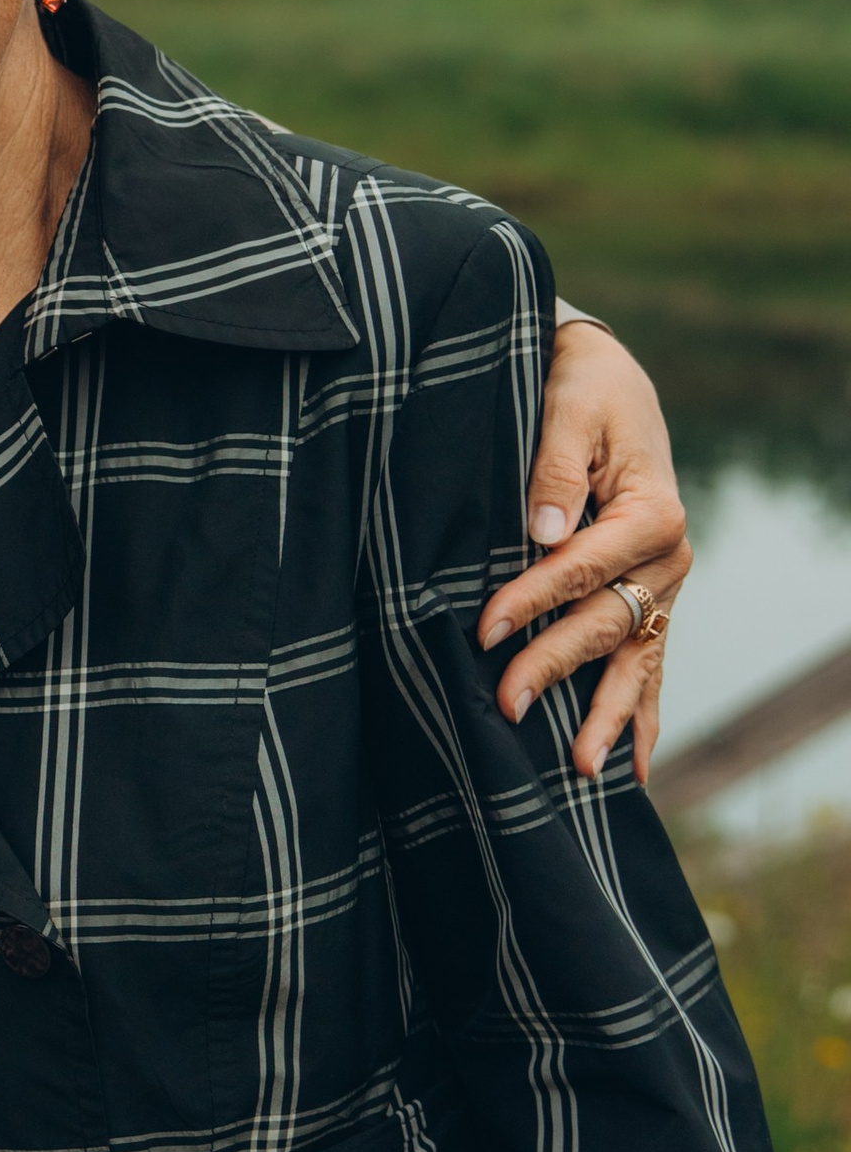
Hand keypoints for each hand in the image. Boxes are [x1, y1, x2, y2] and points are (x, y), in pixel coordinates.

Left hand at [479, 317, 690, 780]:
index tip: (483, 630)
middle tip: (505, 702)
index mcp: (653, 513)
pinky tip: (633, 765)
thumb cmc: (581, 392)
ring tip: (583, 768)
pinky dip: (641, 714)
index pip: (581, 568)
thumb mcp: (567, 409)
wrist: (610, 383)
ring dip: (606, 714)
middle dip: (552, 664)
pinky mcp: (649, 602)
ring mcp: (662, 587)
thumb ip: (554, 471)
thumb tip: (543, 532)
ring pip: (634, 661)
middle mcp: (668, 559)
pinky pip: (650, 665)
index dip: (530, 600)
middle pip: (604, 623)